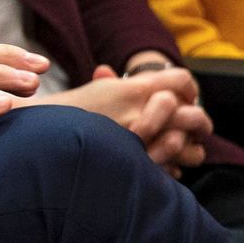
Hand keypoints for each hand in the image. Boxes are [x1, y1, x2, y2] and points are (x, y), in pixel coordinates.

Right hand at [40, 66, 209, 177]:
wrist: (44, 140)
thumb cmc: (68, 113)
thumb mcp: (93, 90)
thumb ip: (113, 83)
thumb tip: (110, 72)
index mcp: (134, 89)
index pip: (184, 80)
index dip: (188, 89)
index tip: (183, 98)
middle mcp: (143, 113)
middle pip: (195, 114)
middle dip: (199, 122)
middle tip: (195, 127)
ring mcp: (144, 143)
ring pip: (190, 147)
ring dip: (189, 149)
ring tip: (180, 148)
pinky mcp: (140, 167)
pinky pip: (174, 169)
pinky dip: (172, 168)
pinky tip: (162, 164)